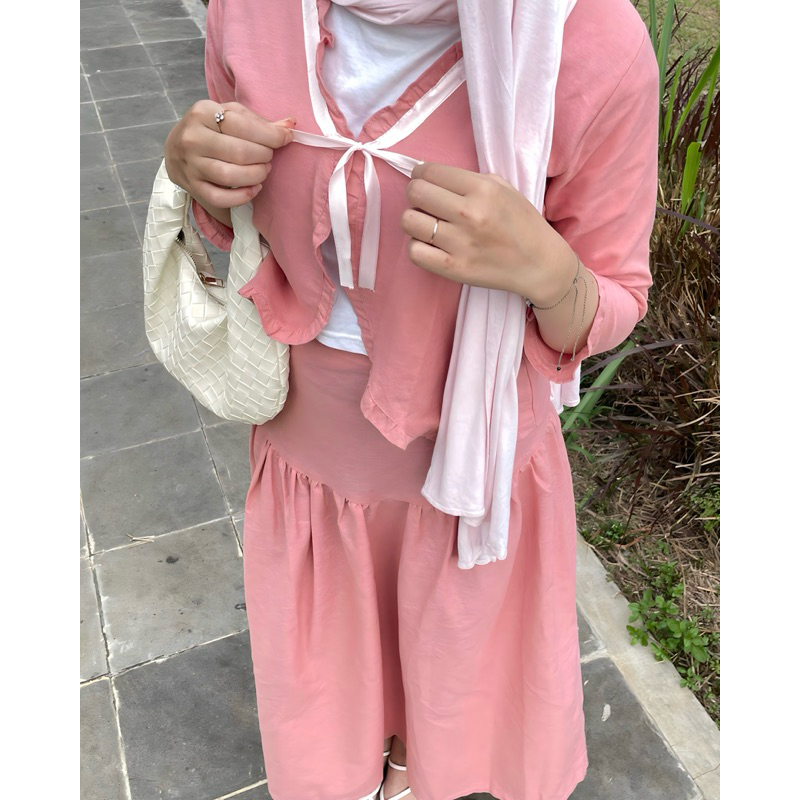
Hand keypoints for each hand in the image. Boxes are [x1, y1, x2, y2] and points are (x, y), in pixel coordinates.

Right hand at [164, 100, 295, 209]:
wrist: (176, 149)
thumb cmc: (212, 129)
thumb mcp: (231, 116)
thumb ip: (259, 122)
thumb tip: (291, 125)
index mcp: (202, 112)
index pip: (242, 124)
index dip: (270, 135)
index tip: (285, 139)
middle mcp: (193, 138)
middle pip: (239, 152)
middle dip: (263, 156)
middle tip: (268, 156)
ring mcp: (190, 164)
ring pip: (230, 175)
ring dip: (256, 175)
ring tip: (263, 170)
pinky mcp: (193, 187)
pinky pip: (220, 198)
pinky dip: (242, 197)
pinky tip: (253, 189)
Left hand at [400, 162, 575, 304]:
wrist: (539, 264)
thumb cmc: (521, 224)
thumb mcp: (503, 188)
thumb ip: (468, 180)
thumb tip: (430, 175)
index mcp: (482, 189)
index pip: (429, 172)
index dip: (420, 174)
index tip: (424, 181)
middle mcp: (469, 213)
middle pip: (415, 193)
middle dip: (415, 194)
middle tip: (425, 202)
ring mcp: (460, 243)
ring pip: (409, 221)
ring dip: (414, 220)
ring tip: (427, 224)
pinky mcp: (454, 268)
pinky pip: (414, 252)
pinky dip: (417, 246)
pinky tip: (430, 244)